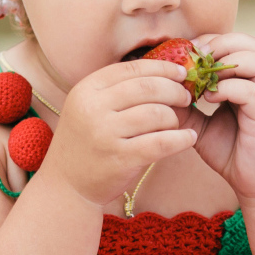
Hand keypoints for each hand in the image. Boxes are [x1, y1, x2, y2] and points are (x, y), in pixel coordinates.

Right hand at [37, 59, 196, 206]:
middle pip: (147, 88)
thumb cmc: (85, 144)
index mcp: (86, 90)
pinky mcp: (120, 158)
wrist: (65, 186)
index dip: (162, 68)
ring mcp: (105, 133)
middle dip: (174, 90)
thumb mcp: (88, 108)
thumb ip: (115, 91)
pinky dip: (181, 139)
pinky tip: (189, 138)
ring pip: (156, 114)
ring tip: (179, 123)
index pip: (131, 69)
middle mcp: (93, 108)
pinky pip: (161, 143)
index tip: (181, 72)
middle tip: (186, 97)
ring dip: (175, 117)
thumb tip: (160, 72)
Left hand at [177, 33, 254, 200]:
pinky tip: (209, 99)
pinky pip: (252, 90)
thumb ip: (186, 105)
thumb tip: (158, 89)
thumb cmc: (232, 152)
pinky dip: (228, 88)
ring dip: (227, 63)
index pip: (238, 42)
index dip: (212, 41)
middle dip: (220, 44)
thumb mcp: (201, 124)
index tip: (187, 55)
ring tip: (204, 78)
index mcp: (251, 79)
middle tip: (194, 60)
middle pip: (252, 43)